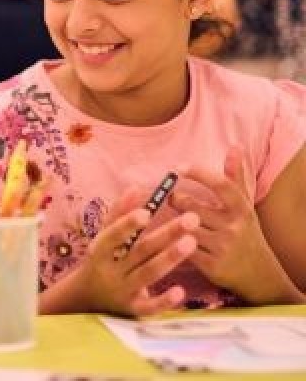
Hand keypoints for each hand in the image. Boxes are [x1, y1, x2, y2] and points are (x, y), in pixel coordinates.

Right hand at [77, 192, 198, 316]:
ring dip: (170, 258)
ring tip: (192, 242)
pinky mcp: (133, 309)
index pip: (112, 236)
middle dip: (166, 234)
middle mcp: (110, 270)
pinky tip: (181, 291)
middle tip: (191, 219)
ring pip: (148, 274)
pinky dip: (164, 300)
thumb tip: (135, 187)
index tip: (146, 211)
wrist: (87, 298)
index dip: (127, 224)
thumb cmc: (101, 260)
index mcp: (100, 250)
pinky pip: (149, 306)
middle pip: (140, 251)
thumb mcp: (103, 237)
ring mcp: (122, 290)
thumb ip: (118, 213)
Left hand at [170, 147, 289, 302]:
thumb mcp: (244, 205)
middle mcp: (234, 227)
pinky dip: (171, 241)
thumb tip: (235, 147)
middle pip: (193, 207)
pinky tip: (162, 236)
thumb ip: (236, 176)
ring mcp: (223, 247)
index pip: (221, 185)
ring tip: (162, 215)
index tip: (178, 167)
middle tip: (168, 197)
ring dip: (170, 221)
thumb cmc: (245, 231)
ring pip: (185, 228)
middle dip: (176, 200)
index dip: (198, 173)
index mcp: (241, 209)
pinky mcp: (212, 266)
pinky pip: (183, 249)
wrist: (257, 273)